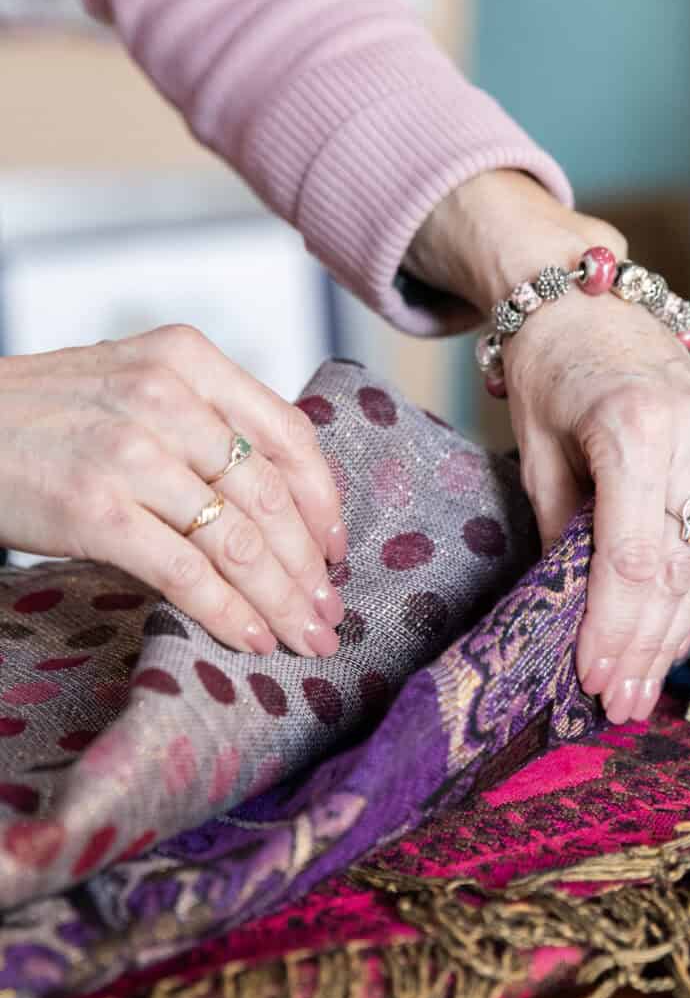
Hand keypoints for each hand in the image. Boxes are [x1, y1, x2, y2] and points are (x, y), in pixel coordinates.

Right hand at [0, 325, 345, 655]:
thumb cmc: (43, 419)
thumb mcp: (131, 387)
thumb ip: (203, 422)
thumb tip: (281, 504)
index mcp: (187, 360)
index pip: (288, 433)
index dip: (324, 501)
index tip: (337, 549)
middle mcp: (167, 396)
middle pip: (271, 494)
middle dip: (309, 566)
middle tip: (328, 611)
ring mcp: (131, 452)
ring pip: (237, 538)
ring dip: (279, 598)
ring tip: (302, 635)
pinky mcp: (97, 509)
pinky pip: (186, 571)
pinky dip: (226, 612)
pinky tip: (248, 638)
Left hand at [407, 172, 689, 721]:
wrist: (592, 301)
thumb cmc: (551, 373)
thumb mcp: (536, 453)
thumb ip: (559, 532)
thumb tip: (570, 615)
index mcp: (634, 427)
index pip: (631, 556)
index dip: (615, 627)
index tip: (594, 679)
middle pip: (674, 569)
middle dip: (644, 645)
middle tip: (619, 705)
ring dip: (673, 633)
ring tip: (643, 690)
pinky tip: (671, 640)